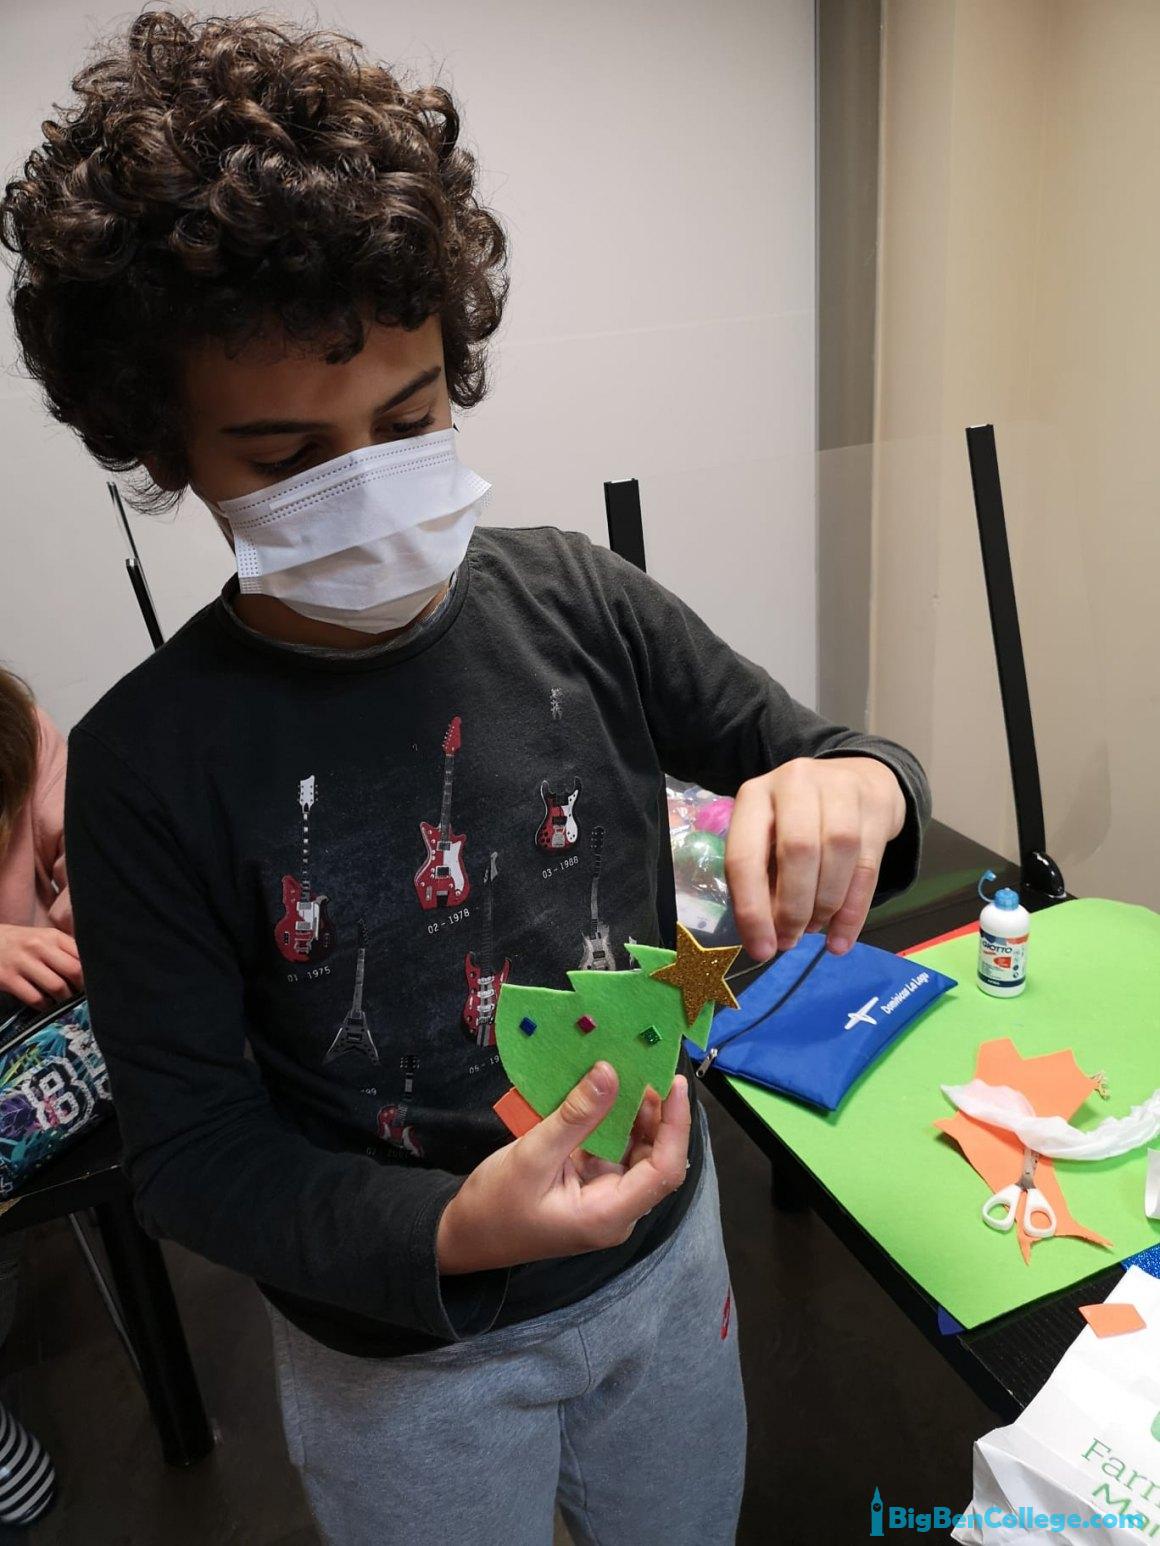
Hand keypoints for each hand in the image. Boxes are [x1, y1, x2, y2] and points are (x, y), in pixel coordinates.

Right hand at [0, 924, 84, 1008]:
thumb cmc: (18, 942)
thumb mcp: (41, 937)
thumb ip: (63, 949)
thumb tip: (89, 967)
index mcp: (51, 936)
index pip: (81, 954)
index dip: (91, 972)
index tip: (94, 983)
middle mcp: (38, 946)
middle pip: (74, 970)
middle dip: (82, 987)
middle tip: (82, 997)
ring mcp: (22, 962)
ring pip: (56, 986)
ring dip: (64, 1000)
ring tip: (65, 1003)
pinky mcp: (7, 978)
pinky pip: (35, 997)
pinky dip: (45, 1006)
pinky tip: (46, 1006)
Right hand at [436, 1062, 690, 1274]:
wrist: (465, 1236)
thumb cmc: (495, 1204)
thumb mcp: (533, 1156)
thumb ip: (575, 1116)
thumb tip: (610, 1072)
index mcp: (609, 1215)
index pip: (664, 1171)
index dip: (675, 1127)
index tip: (675, 1084)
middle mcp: (617, 1210)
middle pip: (657, 1161)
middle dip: (660, 1116)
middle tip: (650, 1069)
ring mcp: (605, 1199)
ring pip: (639, 1154)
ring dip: (640, 1116)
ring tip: (634, 1073)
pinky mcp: (592, 1187)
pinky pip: (616, 1152)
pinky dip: (617, 1123)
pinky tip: (611, 1094)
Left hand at [724, 756, 906, 960]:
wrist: (857, 776)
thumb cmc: (799, 819)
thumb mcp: (769, 839)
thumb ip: (764, 882)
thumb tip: (767, 939)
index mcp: (754, 795)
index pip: (745, 856)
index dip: (752, 910)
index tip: (761, 950)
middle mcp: (794, 782)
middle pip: (797, 852)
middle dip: (793, 908)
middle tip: (791, 940)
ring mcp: (839, 788)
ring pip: (837, 854)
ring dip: (824, 906)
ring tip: (815, 929)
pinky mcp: (876, 804)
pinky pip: (868, 866)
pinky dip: (854, 911)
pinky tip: (841, 940)